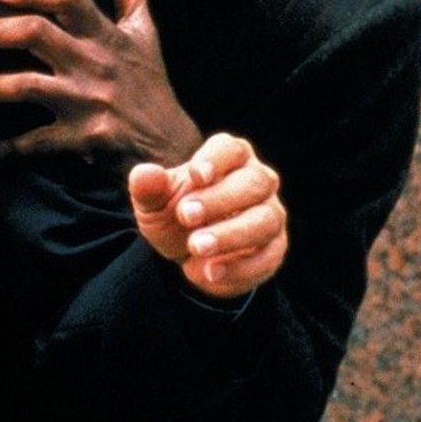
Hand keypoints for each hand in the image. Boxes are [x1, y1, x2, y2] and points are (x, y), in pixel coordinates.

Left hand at [0, 0, 201, 167]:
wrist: (171, 146)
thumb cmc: (151, 85)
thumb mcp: (146, 34)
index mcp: (107, 36)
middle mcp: (94, 63)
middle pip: (36, 36)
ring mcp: (88, 101)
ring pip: (28, 86)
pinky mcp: (84, 137)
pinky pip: (39, 141)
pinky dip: (10, 148)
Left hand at [128, 133, 287, 298]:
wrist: (189, 254)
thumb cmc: (175, 214)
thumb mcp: (154, 203)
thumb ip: (148, 188)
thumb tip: (145, 174)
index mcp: (229, 158)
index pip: (231, 149)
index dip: (216, 160)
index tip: (195, 176)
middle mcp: (258, 180)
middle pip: (254, 182)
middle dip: (220, 200)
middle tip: (186, 216)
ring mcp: (271, 214)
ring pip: (265, 219)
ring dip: (231, 235)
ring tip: (196, 247)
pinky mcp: (274, 248)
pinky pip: (268, 256)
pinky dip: (239, 267)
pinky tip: (211, 272)